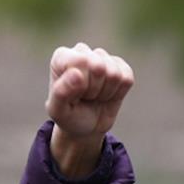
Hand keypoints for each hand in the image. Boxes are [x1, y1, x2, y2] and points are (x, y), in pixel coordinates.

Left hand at [45, 42, 134, 178]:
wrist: (85, 130)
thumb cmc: (67, 117)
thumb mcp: (57, 110)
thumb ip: (63, 91)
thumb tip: (78, 73)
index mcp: (63, 57)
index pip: (79, 60)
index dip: (78, 83)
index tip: (72, 96)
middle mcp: (83, 53)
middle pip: (98, 65)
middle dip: (92, 89)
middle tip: (85, 100)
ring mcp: (104, 59)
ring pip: (113, 72)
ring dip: (105, 92)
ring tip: (95, 99)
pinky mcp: (122, 69)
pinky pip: (126, 78)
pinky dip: (118, 93)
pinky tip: (108, 97)